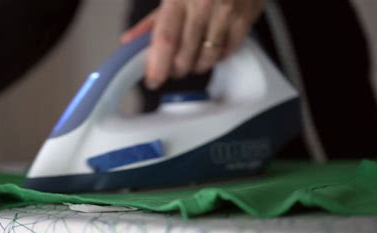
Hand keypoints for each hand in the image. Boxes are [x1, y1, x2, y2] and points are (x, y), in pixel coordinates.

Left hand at [122, 0, 262, 88]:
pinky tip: (212, 50)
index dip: (158, 65)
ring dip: (196, 66)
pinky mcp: (245, 17)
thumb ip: (153, 18)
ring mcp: (226, 12)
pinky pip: (228, 50)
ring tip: (191, 61)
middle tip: (172, 69)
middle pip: (185, 53)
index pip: (166, 40)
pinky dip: (217, 57)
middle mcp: (202, 4)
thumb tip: (131, 40)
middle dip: (176, 69)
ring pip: (207, 57)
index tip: (153, 80)